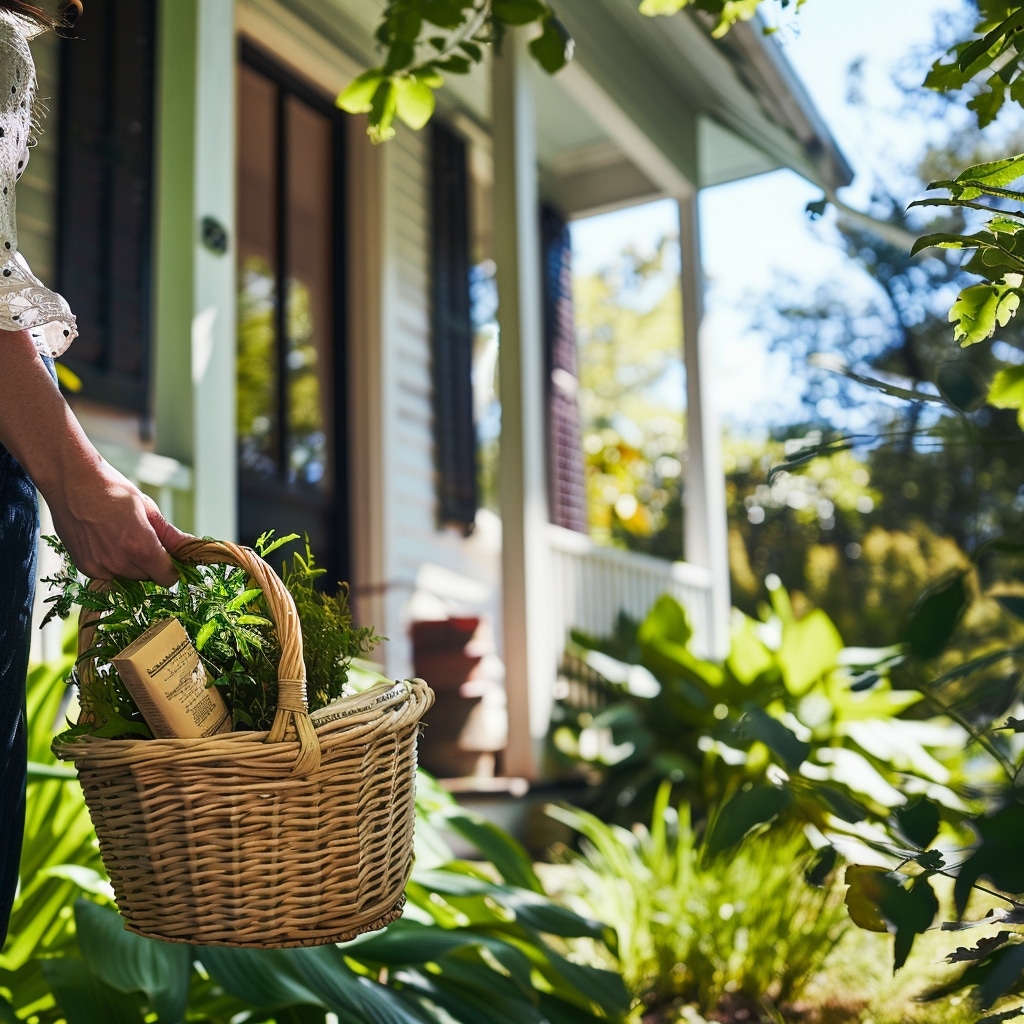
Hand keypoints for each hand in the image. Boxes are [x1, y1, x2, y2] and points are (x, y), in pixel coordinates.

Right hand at [45, 460, 189, 584]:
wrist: (71, 480)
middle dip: (151, 563)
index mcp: (141, 548)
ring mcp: (99, 567)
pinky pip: (107, 574)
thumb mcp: (147, 508)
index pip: (167, 578)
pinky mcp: (83, 566)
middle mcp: (119, 563)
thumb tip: (191, 548)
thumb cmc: (111, 489)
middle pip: (148, 577)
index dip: (172, 568)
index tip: (170, 556)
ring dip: (131, 564)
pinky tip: (106, 540)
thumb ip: (170, 534)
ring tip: (122, 535)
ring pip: (127, 577)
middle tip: (143, 537)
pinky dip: (111, 564)